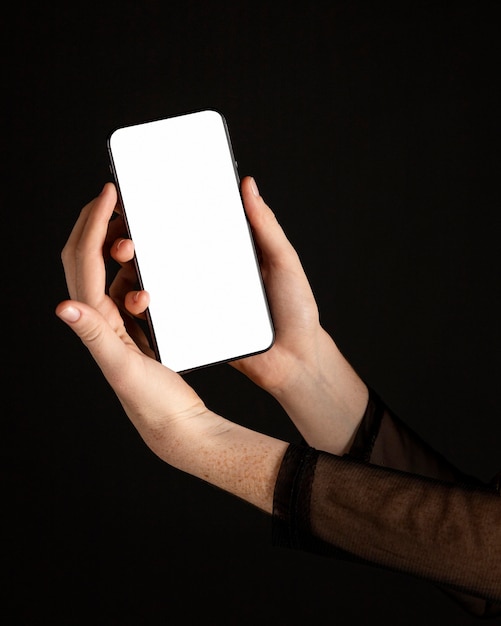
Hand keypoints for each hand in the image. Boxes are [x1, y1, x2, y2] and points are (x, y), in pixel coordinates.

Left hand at [56, 182, 287, 511]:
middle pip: (86, 257)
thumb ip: (94, 335)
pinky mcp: (132, 324)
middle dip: (98, 223)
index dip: (93, 222)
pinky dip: (137, 269)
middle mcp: (97, 316)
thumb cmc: (150, 400)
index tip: (108, 193)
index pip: (85, 260)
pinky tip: (153, 269)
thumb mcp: (122, 367)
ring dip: (118, 245)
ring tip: (137, 232)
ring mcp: (114, 319)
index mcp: (93, 320)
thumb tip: (63, 306)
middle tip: (117, 198)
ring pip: (107, 268)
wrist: (172, 422)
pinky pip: (128, 285)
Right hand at [111, 176, 367, 452]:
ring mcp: (197, 303)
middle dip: (136, 241)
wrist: (296, 361)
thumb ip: (265, 226)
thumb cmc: (295, 309)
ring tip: (127, 257)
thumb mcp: (283, 261)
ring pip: (157, 285)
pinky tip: (141, 296)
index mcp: (225, 254)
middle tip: (126, 234)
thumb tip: (248, 185)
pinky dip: (149, 307)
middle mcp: (206, 276)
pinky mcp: (194, 330)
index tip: (140, 198)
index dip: (164, 215)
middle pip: (163, 255)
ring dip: (136, 272)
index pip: (189, 229)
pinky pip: (165, 317)